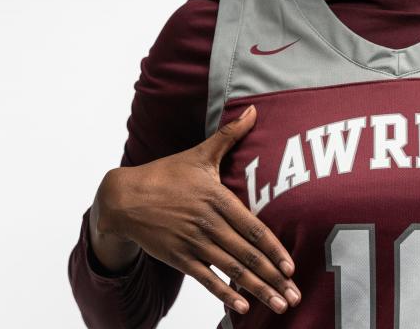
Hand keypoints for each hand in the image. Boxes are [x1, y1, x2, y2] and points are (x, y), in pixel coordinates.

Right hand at [94, 105, 301, 316]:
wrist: (123, 197)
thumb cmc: (167, 173)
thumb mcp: (200, 153)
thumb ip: (230, 135)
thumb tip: (255, 109)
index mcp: (217, 199)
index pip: (253, 228)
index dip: (274, 249)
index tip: (292, 266)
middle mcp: (207, 224)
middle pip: (247, 255)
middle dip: (273, 277)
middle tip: (296, 295)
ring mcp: (193, 243)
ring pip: (231, 271)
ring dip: (258, 290)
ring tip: (280, 305)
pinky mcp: (179, 258)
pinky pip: (206, 280)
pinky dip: (225, 295)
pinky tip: (243, 309)